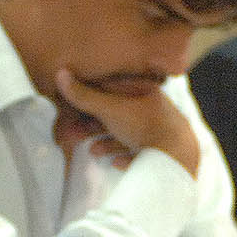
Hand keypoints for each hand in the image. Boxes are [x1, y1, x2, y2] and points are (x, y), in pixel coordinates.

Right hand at [55, 68, 199, 175]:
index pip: (111, 89)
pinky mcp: (162, 152)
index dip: (89, 98)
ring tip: (93, 151)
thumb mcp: (110, 109)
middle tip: (74, 135)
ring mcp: (159, 130)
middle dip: (94, 125)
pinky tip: (115, 162)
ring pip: (126, 133)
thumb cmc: (144, 126)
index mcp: (143, 91)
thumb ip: (85, 95)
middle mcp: (152, 108)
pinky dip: (125, 156)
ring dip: (107, 142)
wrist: (176, 157)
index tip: (72, 109)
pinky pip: (140, 153)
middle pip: (116, 114)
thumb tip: (61, 74)